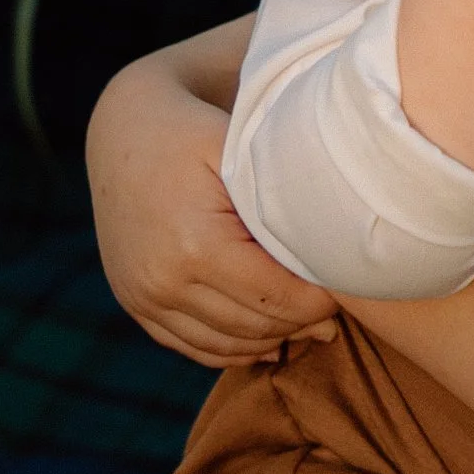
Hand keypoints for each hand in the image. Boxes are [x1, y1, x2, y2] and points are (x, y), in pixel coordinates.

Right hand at [86, 21, 339, 366]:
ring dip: (273, 337)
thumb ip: (292, 198)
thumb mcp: (244, 149)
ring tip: (307, 317)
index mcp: (194, 244)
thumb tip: (343, 252)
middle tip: (336, 304)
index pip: (279, 300)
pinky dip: (236, 347)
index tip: (348, 282)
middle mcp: (161, 280)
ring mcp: (142, 297)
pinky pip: (195, 347)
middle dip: (303, 322)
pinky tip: (268, 329)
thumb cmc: (200, 128)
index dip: (322, 300)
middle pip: (256, 327)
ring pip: (227, 345)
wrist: (125, 127)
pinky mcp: (135, 304)